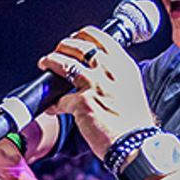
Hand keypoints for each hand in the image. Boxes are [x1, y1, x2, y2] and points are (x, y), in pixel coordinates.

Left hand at [38, 25, 152, 156]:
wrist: (135, 144)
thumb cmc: (133, 122)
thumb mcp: (131, 89)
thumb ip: (115, 76)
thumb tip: (96, 72)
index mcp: (123, 65)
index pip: (99, 37)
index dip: (81, 35)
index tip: (74, 38)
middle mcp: (110, 71)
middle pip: (78, 47)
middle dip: (62, 46)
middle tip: (56, 52)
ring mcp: (95, 85)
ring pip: (64, 64)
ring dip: (50, 62)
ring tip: (44, 64)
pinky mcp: (82, 103)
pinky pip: (59, 99)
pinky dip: (52, 102)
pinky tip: (51, 106)